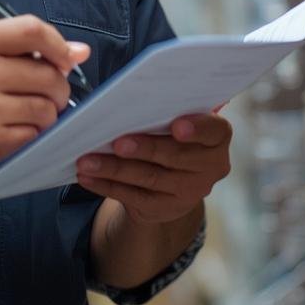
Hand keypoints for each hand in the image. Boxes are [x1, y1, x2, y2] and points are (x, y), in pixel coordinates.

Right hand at [0, 16, 89, 176]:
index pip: (32, 31)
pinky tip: (15, 129)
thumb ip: (19, 47)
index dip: (59, 44)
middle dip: (58, 86)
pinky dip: (32, 134)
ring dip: (47, 113)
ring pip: (46, 109)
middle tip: (47, 92)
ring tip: (29, 112)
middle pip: (48, 75)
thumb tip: (77, 51)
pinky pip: (33, 135)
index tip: (66, 57)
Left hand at [74, 114, 231, 224]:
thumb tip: (134, 95)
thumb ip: (167, 109)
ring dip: (114, 169)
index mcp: (217, 137)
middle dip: (145, 149)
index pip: (214, 131)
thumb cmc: (170, 132)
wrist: (174, 178)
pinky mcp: (164, 209)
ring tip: (87, 161)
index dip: (197, 128)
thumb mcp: (178, 118)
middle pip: (175, 157)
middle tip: (118, 143)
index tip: (176, 126)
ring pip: (149, 179)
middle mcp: (210, 167)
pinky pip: (133, 197)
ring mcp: (188, 192)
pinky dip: (107, 186)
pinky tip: (87, 177)